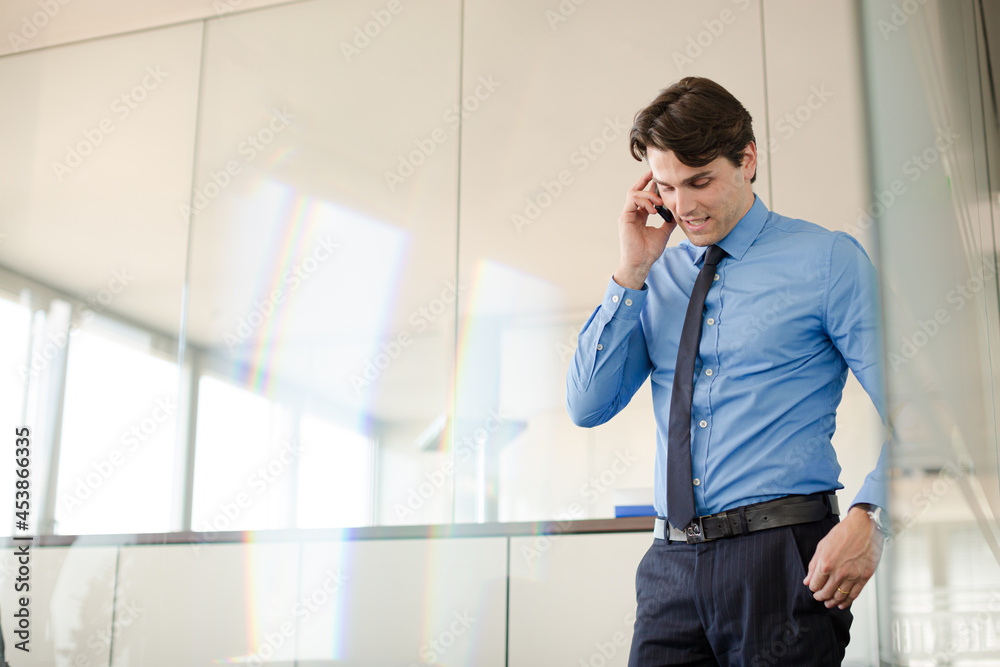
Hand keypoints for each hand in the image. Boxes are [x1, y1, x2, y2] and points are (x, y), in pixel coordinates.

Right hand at [614, 171, 675, 289]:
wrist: (641, 263)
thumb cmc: (649, 251)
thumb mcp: (663, 232)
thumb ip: (668, 221)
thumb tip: (677, 212)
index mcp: (639, 216)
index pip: (644, 197)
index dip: (650, 186)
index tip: (659, 178)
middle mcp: (632, 213)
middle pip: (636, 190)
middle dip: (645, 180)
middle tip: (655, 173)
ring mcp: (627, 215)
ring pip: (634, 193)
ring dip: (649, 194)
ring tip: (660, 202)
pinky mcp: (625, 217)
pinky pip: (632, 200)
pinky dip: (644, 201)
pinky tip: (654, 209)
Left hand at [803, 507, 883, 608]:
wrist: (862, 527)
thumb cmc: (843, 533)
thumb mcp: (822, 546)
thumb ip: (813, 565)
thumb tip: (807, 580)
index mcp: (826, 564)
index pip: (815, 585)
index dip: (813, 588)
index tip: (813, 588)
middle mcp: (839, 572)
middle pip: (826, 593)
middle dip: (821, 597)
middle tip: (819, 597)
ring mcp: (853, 576)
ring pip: (840, 596)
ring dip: (832, 602)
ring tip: (829, 602)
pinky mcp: (864, 577)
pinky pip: (854, 594)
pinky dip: (847, 601)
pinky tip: (842, 603)